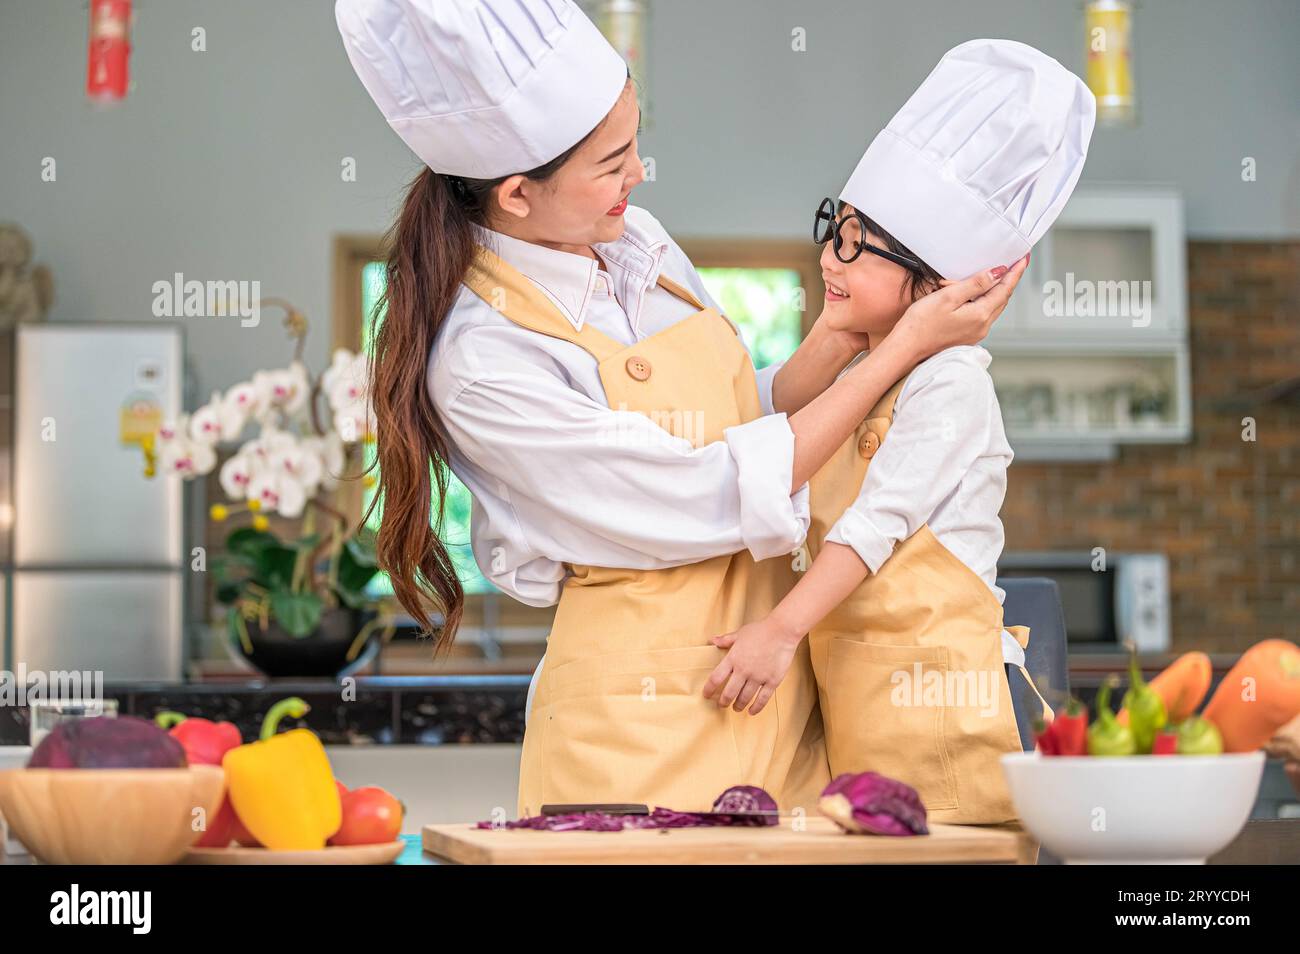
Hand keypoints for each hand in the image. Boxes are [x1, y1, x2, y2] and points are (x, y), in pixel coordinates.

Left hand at [702, 617, 801, 714]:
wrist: (782, 631)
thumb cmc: (761, 630)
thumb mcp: (740, 633)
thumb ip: (726, 640)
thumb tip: (713, 640)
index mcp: (733, 658)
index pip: (716, 678)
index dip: (709, 689)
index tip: (706, 695)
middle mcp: (744, 670)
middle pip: (729, 692)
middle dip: (723, 701)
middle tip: (722, 705)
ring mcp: (758, 677)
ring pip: (745, 697)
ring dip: (738, 705)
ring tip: (736, 708)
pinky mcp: (772, 681)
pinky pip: (763, 698)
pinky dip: (756, 707)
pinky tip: (752, 711)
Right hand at [894, 252, 1029, 357]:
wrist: (906, 348)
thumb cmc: (921, 323)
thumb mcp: (949, 296)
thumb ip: (975, 284)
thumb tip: (997, 274)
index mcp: (980, 315)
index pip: (1004, 290)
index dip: (1015, 273)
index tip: (1023, 260)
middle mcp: (982, 327)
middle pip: (1001, 299)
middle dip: (1006, 280)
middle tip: (1012, 264)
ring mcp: (975, 333)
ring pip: (991, 306)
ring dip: (990, 290)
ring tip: (982, 277)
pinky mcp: (966, 336)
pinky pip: (980, 314)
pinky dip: (980, 301)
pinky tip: (970, 294)